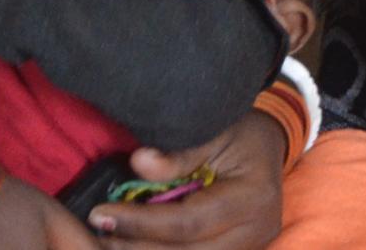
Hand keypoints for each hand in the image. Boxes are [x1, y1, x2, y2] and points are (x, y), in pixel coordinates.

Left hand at [89, 112, 288, 246]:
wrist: (267, 145)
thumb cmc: (239, 132)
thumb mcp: (213, 128)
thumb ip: (180, 151)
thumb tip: (139, 163)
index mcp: (253, 199)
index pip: (188, 223)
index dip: (140, 222)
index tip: (99, 214)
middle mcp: (256, 233)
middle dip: (136, 248)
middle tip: (97, 233)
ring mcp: (249, 249)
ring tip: (110, 240)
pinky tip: (134, 243)